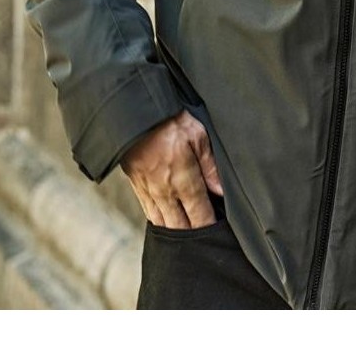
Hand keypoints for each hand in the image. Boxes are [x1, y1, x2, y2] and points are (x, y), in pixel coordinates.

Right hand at [121, 110, 223, 227]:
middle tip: (205, 240)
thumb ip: (211, 166)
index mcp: (184, 181)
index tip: (217, 234)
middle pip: (181, 228)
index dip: (209, 228)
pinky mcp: (137, 188)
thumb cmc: (168, 122)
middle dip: (193, 236)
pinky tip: (166, 223)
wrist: (134, 115)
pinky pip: (149, 213)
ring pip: (164, 224)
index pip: (200, 217)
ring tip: (187, 237)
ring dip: (175, 233)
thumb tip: (221, 190)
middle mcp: (166, 193)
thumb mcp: (198, 136)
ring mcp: (150, 192)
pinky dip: (160, 222)